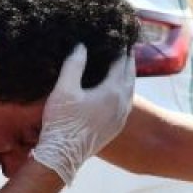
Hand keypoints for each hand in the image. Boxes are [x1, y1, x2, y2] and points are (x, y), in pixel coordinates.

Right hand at [31, 44, 135, 184]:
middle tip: (125, 47)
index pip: (121, 63)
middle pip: (130, 76)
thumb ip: (74, 65)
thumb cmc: (62, 123)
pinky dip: (123, 91)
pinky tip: (115, 91)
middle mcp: (122, 104)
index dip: (120, 48)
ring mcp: (121, 118)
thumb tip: (81, 46)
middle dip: (127, 61)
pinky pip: (125, 103)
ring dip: (127, 77)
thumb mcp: (64, 90)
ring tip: (122, 66)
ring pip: (129, 90)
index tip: (119, 36)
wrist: (63, 156)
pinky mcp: (115, 128)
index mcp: (112, 92)